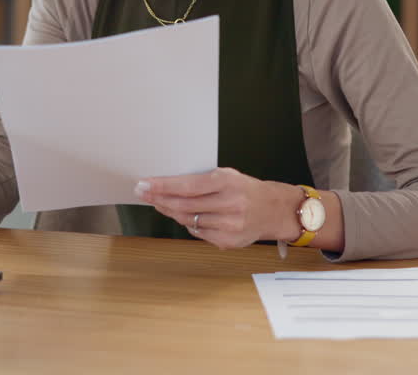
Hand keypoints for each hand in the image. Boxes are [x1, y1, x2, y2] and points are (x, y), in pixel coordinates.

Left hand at [135, 167, 300, 248]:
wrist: (274, 210)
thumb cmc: (247, 190)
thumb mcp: (227, 175)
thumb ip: (201, 180)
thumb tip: (168, 185)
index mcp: (227, 183)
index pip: (186, 186)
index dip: (162, 186)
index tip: (144, 185)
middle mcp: (229, 205)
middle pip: (183, 205)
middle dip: (159, 199)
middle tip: (143, 193)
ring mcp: (228, 226)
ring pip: (188, 220)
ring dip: (169, 212)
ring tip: (159, 203)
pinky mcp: (227, 241)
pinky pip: (198, 233)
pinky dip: (188, 223)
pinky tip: (183, 216)